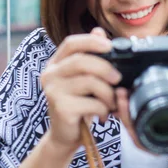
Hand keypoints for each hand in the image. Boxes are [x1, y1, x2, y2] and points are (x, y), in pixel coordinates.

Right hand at [40, 27, 120, 152]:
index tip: (110, 46)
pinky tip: (103, 114)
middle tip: (118, 78)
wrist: (66, 135)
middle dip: (105, 68)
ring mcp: (53, 91)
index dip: (91, 41)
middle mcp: (50, 74)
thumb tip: (99, 31)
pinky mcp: (61, 108)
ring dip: (107, 92)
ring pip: (89, 82)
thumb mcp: (85, 79)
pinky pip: (91, 102)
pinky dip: (103, 108)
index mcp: (56, 63)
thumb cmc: (78, 104)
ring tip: (111, 102)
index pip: (71, 43)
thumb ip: (91, 56)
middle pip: (81, 61)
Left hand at [115, 83, 167, 155]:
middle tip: (119, 92)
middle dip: (123, 113)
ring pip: (137, 123)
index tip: (125, 103)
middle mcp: (167, 134)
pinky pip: (145, 114)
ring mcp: (164, 126)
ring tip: (122, 89)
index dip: (131, 124)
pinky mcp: (164, 116)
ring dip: (127, 108)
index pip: (145, 139)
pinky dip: (135, 104)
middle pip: (136, 131)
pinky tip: (131, 89)